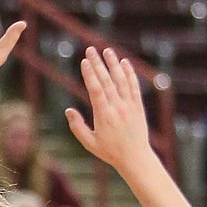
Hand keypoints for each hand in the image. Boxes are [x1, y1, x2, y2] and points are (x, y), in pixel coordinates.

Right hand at [65, 46, 152, 174]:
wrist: (135, 157)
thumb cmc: (110, 152)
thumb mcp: (90, 143)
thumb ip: (78, 127)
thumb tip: (68, 110)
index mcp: (104, 116)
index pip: (96, 90)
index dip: (90, 75)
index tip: (84, 62)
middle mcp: (118, 107)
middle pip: (107, 81)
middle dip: (98, 64)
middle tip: (90, 49)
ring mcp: (129, 105)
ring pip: (121, 80)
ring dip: (114, 63)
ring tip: (107, 50)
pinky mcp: (138, 105)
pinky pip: (134, 86)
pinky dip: (129, 73)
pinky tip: (124, 62)